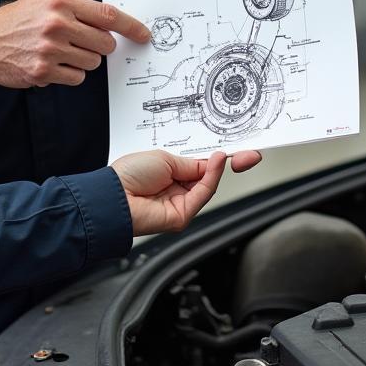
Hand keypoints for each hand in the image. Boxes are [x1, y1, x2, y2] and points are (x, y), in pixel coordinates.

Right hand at [0, 0, 149, 87]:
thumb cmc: (16, 21)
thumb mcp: (43, 2)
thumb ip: (75, 9)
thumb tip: (110, 23)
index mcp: (59, 2)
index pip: (107, 15)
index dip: (130, 26)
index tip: (143, 34)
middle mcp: (56, 24)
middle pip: (104, 43)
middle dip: (101, 47)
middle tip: (85, 44)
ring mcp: (50, 50)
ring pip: (92, 62)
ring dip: (83, 61)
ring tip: (61, 53)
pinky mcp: (43, 72)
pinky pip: (76, 77)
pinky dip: (69, 74)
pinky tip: (52, 65)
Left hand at [111, 148, 262, 235]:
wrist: (114, 196)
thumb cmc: (129, 175)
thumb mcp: (165, 159)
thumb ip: (191, 164)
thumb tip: (212, 161)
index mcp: (171, 174)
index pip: (201, 167)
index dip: (219, 159)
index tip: (238, 150)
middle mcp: (177, 189)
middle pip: (210, 177)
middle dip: (230, 165)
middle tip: (251, 154)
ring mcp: (181, 203)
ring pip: (209, 185)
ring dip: (219, 169)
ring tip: (225, 154)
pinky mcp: (182, 215)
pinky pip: (203, 194)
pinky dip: (212, 177)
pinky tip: (216, 163)